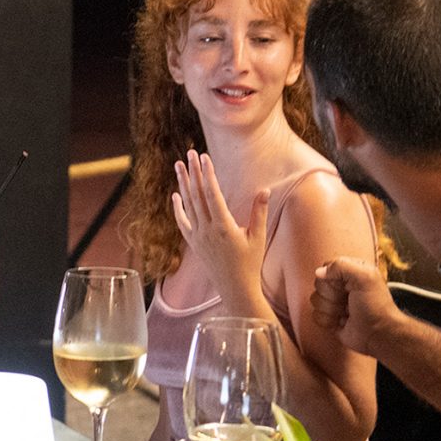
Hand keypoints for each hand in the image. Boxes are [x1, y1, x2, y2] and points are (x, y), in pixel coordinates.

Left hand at [172, 150, 267, 301]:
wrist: (235, 288)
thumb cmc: (250, 263)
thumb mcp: (258, 237)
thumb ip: (259, 212)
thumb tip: (264, 189)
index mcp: (224, 227)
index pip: (212, 194)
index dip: (207, 174)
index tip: (204, 157)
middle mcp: (207, 231)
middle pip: (197, 195)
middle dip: (194, 172)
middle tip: (190, 153)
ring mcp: (197, 237)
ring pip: (187, 205)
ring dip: (183, 184)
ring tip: (179, 165)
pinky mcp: (193, 244)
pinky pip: (182, 222)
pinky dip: (177, 208)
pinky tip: (175, 194)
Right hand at [310, 256, 398, 358]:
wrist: (379, 334)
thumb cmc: (376, 306)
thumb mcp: (364, 278)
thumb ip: (341, 266)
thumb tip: (319, 272)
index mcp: (352, 270)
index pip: (326, 267)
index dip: (332, 278)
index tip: (346, 286)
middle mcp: (342, 285)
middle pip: (319, 284)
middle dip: (332, 295)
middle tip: (348, 300)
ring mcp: (335, 301)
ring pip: (315, 300)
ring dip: (331, 309)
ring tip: (347, 312)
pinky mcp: (330, 317)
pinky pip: (316, 315)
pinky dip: (328, 320)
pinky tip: (342, 321)